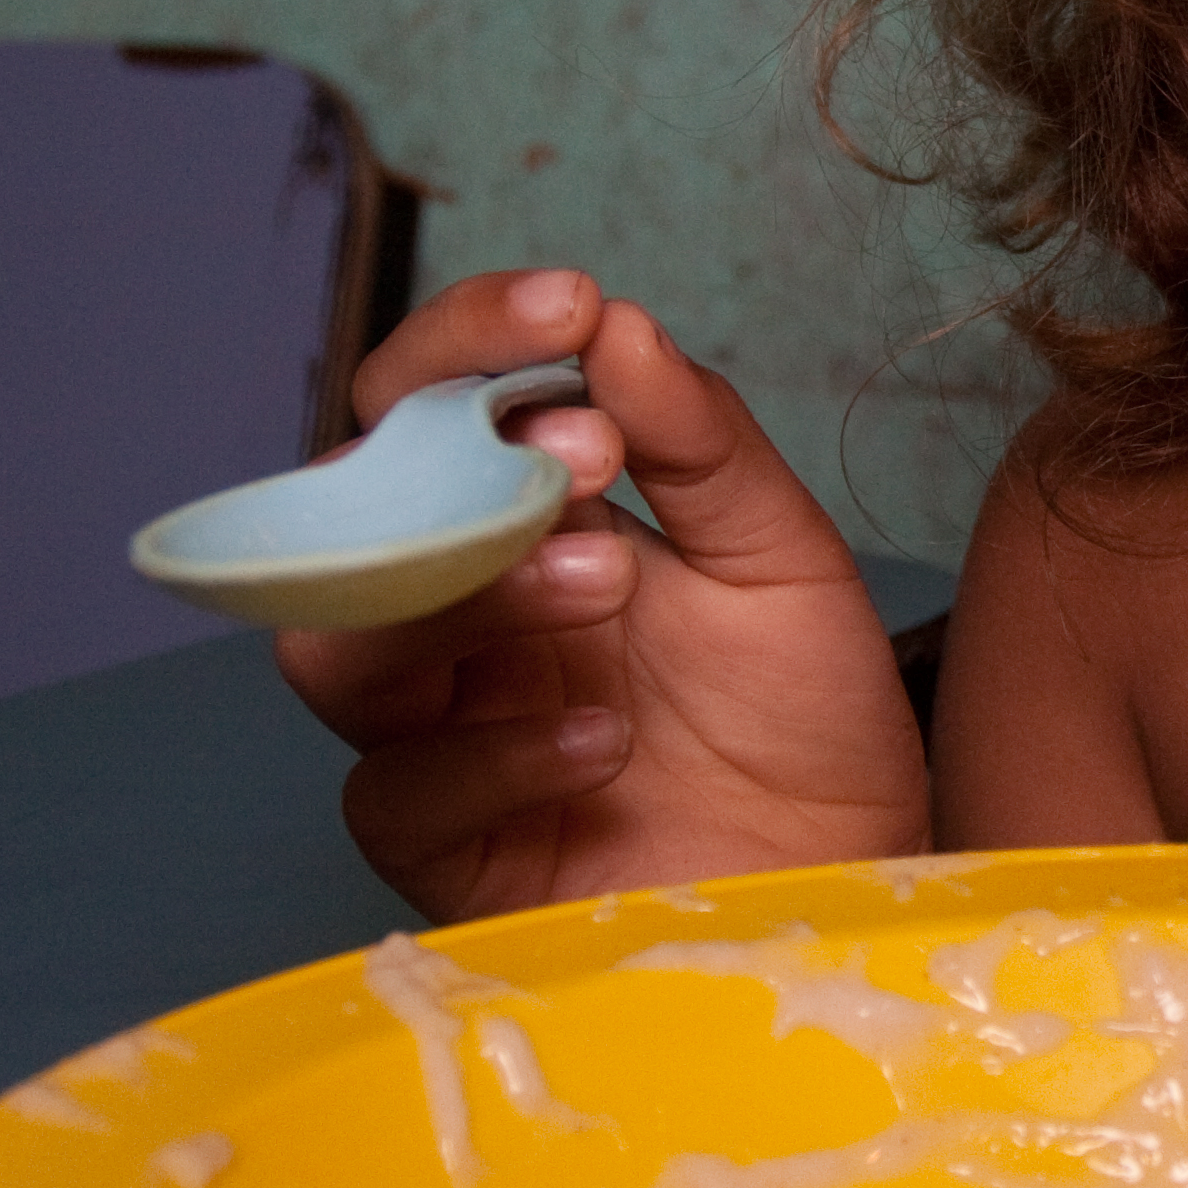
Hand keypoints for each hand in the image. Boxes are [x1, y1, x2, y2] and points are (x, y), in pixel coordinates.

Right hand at [274, 269, 929, 919]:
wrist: (851, 880)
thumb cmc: (809, 723)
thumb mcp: (782, 559)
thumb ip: (701, 444)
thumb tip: (617, 323)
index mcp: (523, 527)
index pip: (427, 403)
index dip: (467, 342)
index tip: (566, 306)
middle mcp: (461, 619)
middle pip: (345, 513)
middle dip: (451, 466)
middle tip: (591, 457)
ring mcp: (442, 734)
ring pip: (336, 646)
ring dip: (464, 597)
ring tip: (608, 581)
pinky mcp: (448, 854)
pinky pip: (393, 794)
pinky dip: (490, 754)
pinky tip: (601, 741)